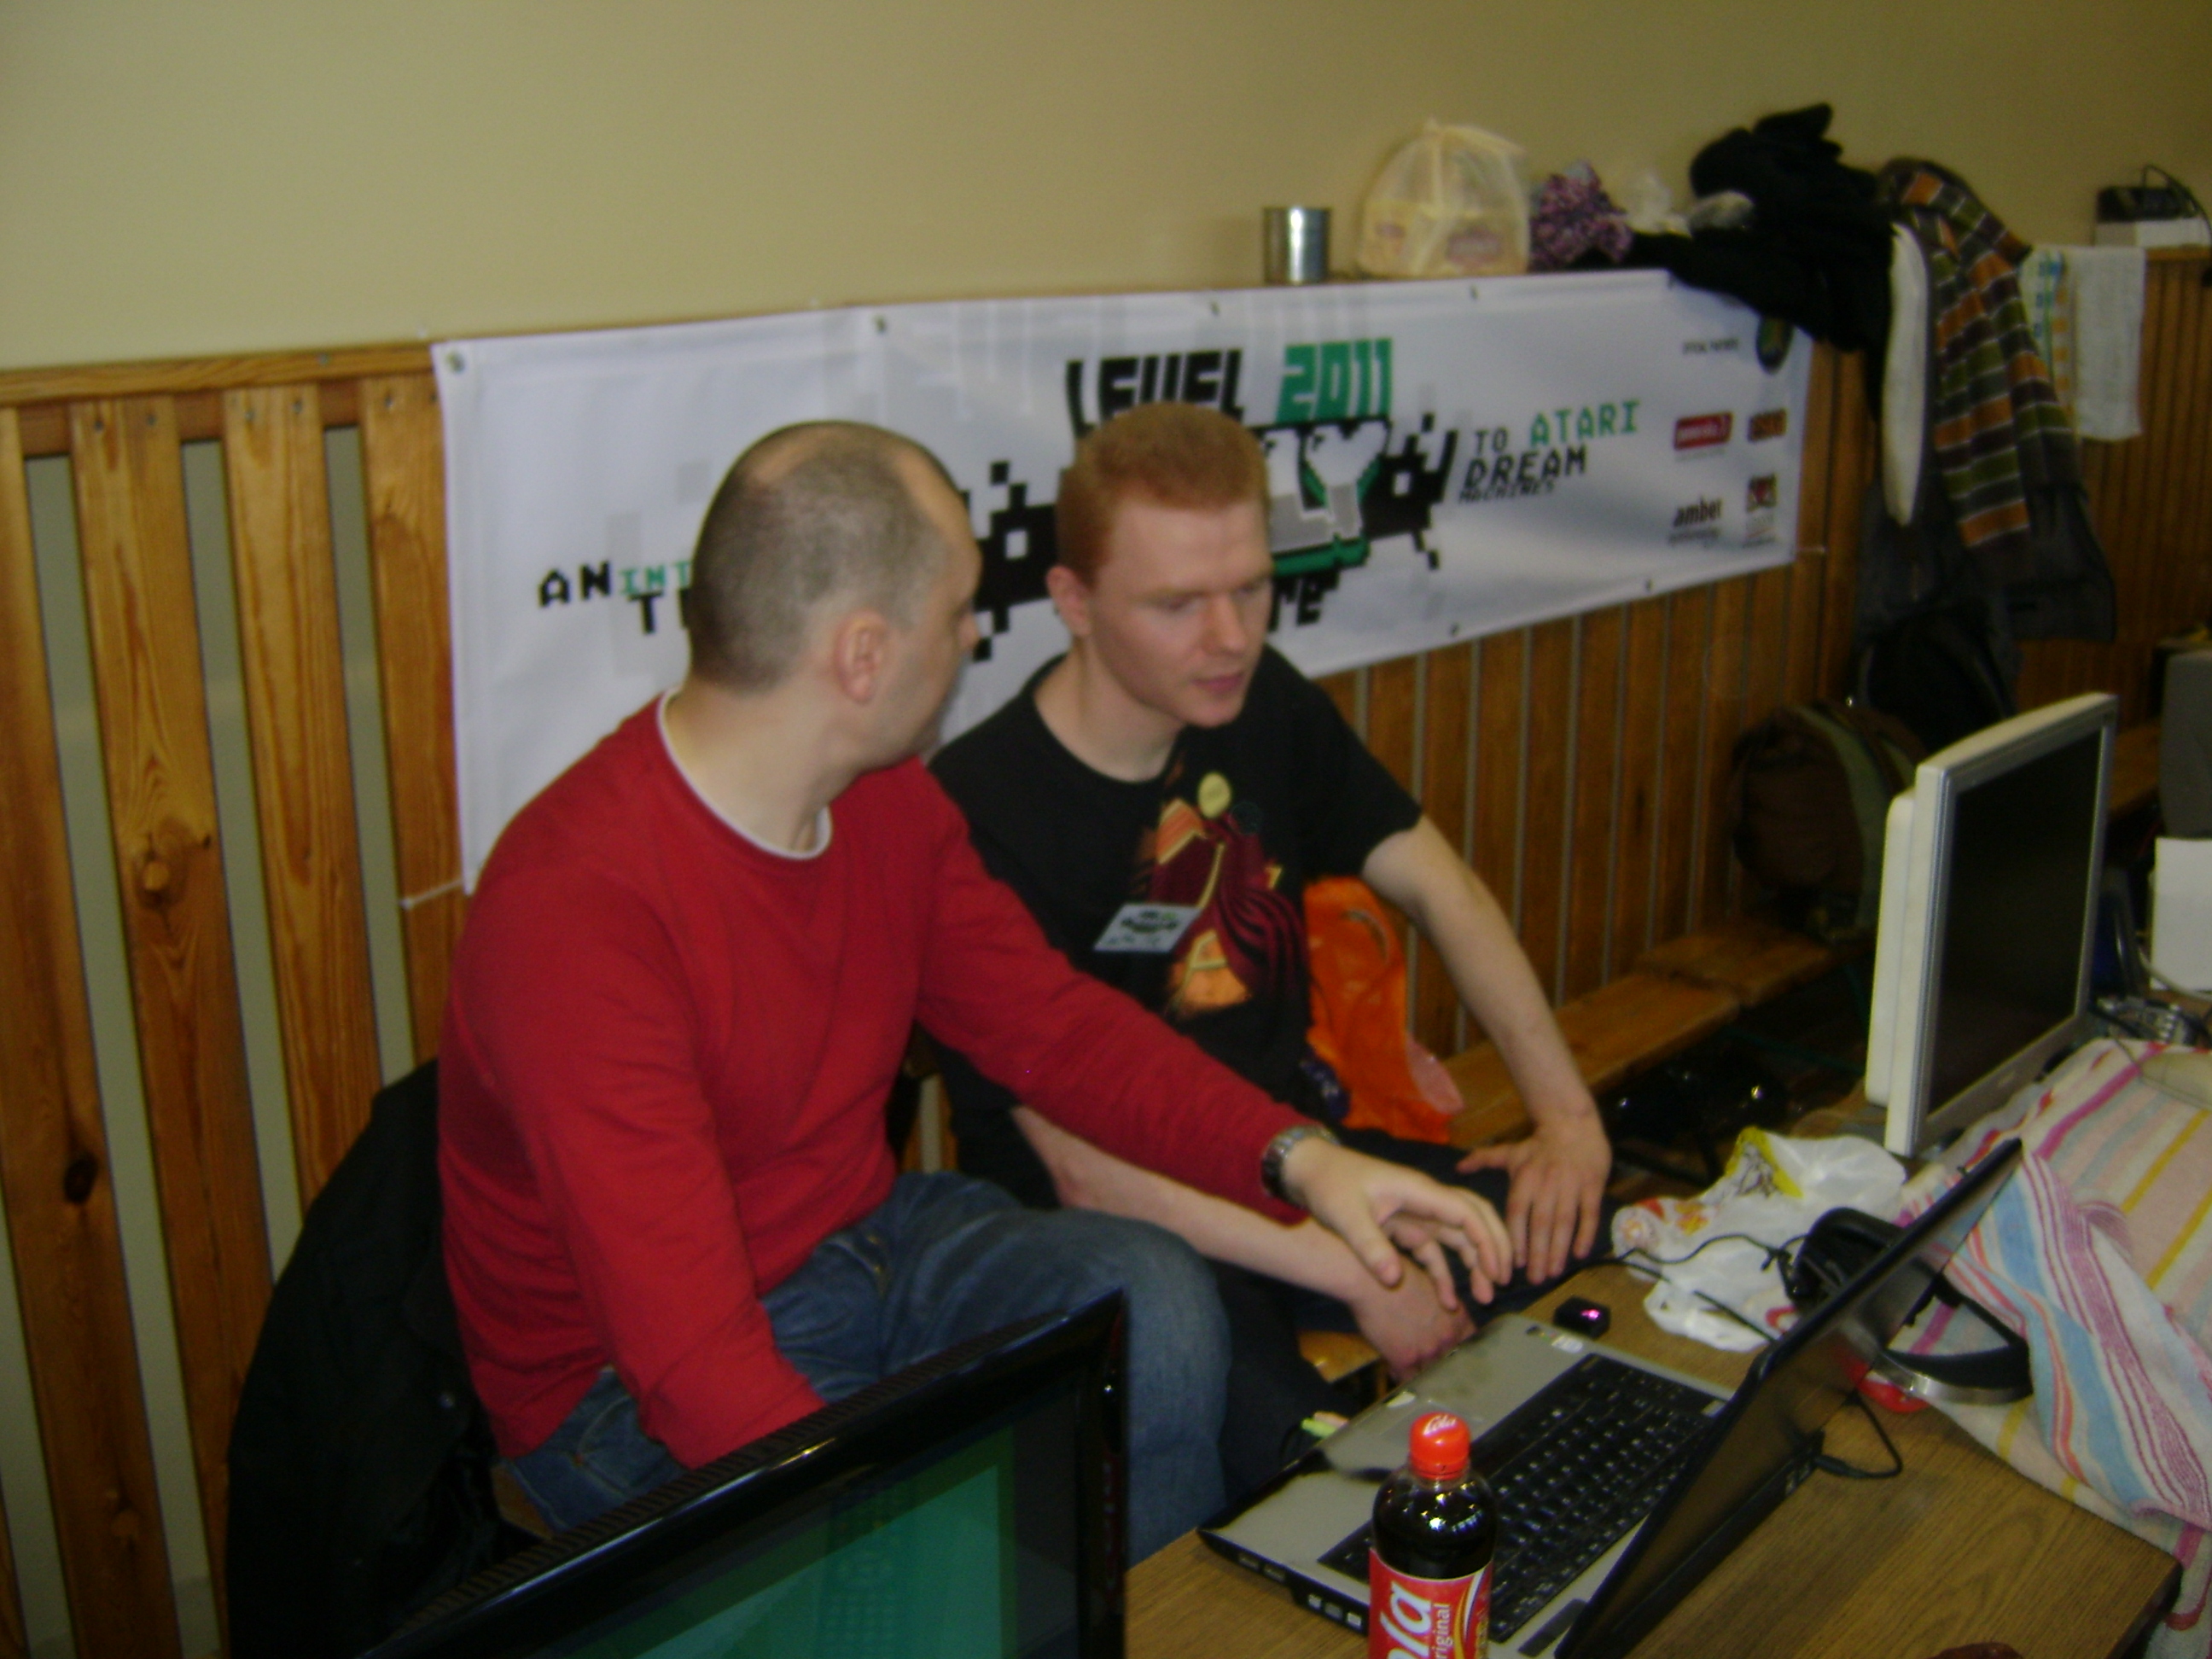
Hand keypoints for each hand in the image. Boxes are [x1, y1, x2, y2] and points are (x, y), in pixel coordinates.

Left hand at [1279, 1139, 1510, 1310]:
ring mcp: (1416, 1214)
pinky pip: (1434, 1251)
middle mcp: (1425, 1200)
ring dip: (1474, 1263)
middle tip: (1502, 1281)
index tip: (1496, 1269)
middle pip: (1473, 1219)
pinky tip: (1448, 1301)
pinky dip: (1444, 1273)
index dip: (1486, 1239)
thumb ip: (1370, 1246)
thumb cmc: (1329, 1185)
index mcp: (1418, 1191)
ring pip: (1458, 1237)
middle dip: (1492, 1248)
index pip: (1466, 1211)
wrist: (1308, 1171)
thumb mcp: (1346, 1216)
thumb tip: (1392, 1279)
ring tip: (1485, 1296)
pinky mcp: (1405, 1227)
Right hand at [1344, 1257, 1474, 1378]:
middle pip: (1454, 1364)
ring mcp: (1427, 1351)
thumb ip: (1442, 1307)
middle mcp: (1448, 1338)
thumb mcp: (1432, 1286)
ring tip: (1415, 1373)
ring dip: (1424, 1374)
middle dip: (1444, 1366)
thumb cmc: (1398, 1274)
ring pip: (1432, 1375)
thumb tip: (1442, 1314)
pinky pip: (1408, 1379)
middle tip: (1434, 1368)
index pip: (1472, 1344)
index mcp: (1458, 1319)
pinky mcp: (1405, 1360)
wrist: (1371, 1280)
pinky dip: (1402, 1377)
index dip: (1463, 1350)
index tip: (1456, 1353)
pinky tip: (1395, 1370)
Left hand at [1455, 1103, 1610, 1283]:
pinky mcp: (1592, 1185)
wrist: (1572, 1124)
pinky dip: (1585, 1234)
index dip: (1515, 1239)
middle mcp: (1545, 1184)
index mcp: (1524, 1178)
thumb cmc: (1538, 1145)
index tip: (1513, 1264)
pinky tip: (1579, 1254)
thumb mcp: (1509, 1152)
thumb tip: (1457, 1169)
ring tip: (1554, 1273)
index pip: (1517, 1213)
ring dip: (1559, 1249)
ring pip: (1564, 1222)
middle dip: (1537, 1253)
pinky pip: (1588, 1213)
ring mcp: (1570, 1185)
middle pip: (1540, 1223)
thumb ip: (1483, 1160)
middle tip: (1535, 1279)